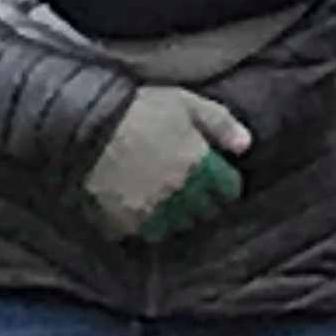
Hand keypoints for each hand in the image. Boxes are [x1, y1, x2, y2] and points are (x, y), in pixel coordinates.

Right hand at [82, 89, 251, 242]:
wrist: (89, 125)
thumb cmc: (140, 108)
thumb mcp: (186, 102)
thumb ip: (220, 123)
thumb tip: (246, 145)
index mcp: (198, 163)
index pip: (226, 189)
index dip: (224, 185)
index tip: (217, 180)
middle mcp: (180, 192)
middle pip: (203, 211)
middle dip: (202, 203)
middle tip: (192, 192)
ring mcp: (152, 209)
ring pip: (175, 226)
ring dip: (175, 217)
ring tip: (168, 205)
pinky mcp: (125, 221)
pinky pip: (143, 232)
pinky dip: (144, 225)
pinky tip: (140, 210)